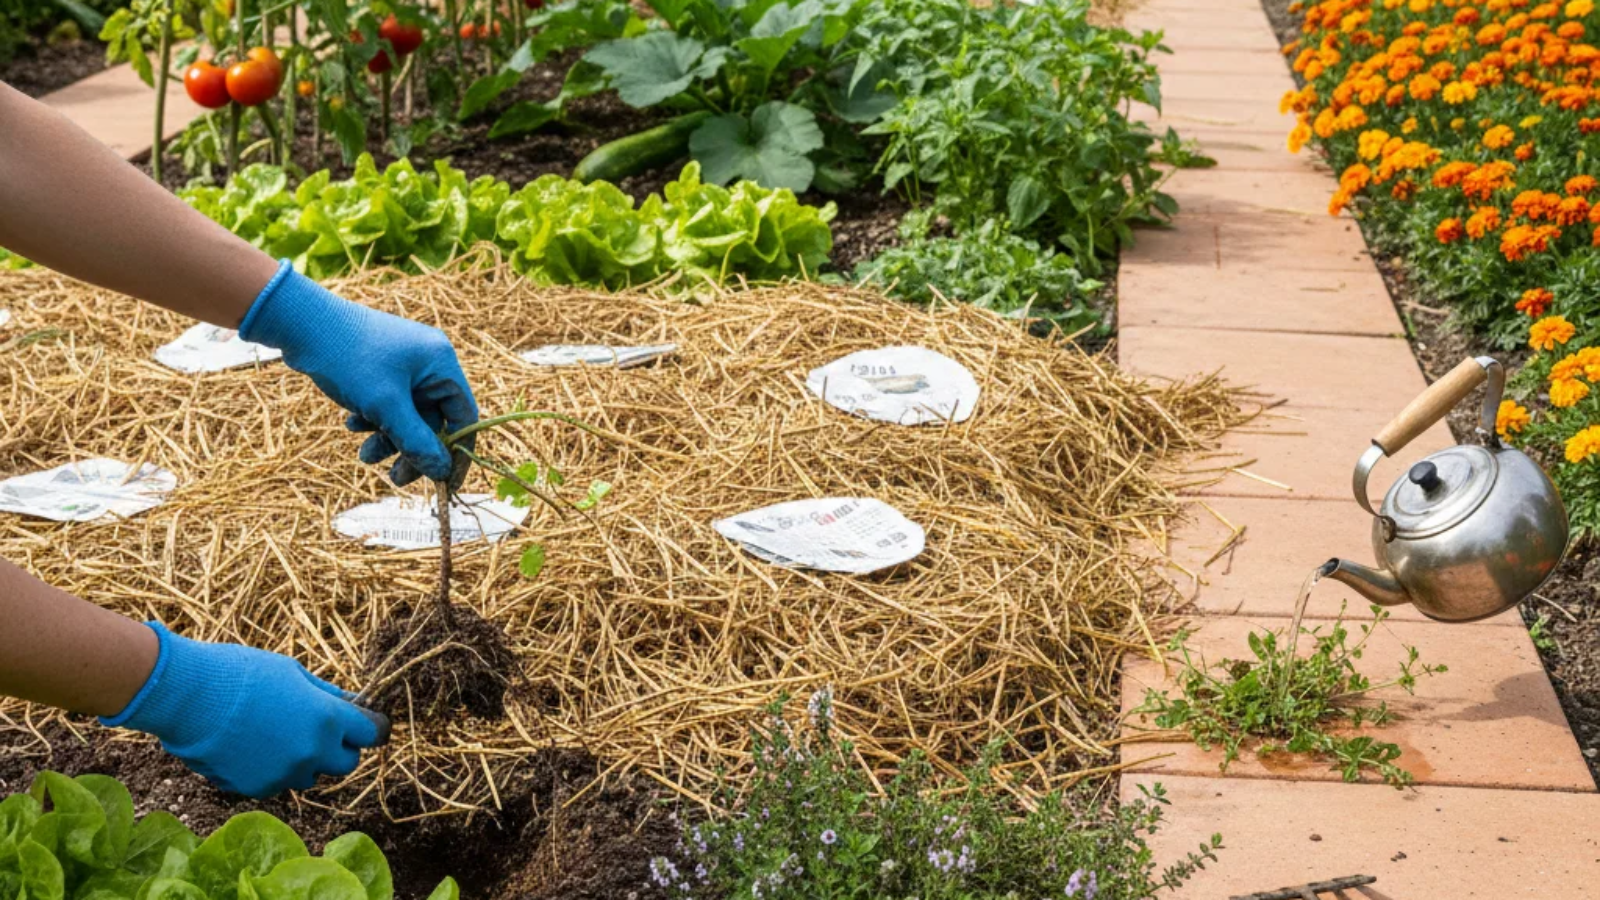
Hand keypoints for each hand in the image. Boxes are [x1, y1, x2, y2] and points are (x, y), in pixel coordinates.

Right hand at [100, 623, 385, 797]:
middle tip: (321, 730)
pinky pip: (277, 783)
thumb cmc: (242, 672)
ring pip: (310, 775)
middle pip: (346, 763)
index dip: (369, 727)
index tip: (364, 722)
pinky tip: (252, 745)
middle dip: (338, 748)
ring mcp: (284, 775)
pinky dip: (272, 769)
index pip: (372, 734)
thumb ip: (326, 694)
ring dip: (305, 760)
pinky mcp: (256, 788)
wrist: (188, 695)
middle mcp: (312, 752)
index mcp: (327, 719)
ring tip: (278, 733)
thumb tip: (352, 704)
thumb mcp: (293, 672)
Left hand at [240, 261, 477, 485]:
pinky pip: (390, 403)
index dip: (456, 453)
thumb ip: (416, 442)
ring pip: (408, 415)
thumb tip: (442, 472)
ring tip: (364, 455)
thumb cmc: (349, 358)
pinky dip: (374, 420)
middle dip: (412, 449)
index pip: (464, 417)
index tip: (446, 485)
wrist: (300, 322)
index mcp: (441, 363)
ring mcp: (405, 364)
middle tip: (394, 478)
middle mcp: (429, 362)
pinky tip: (352, 423)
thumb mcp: (385, 406)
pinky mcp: (382, 368)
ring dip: (388, 438)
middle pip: (433, 420)